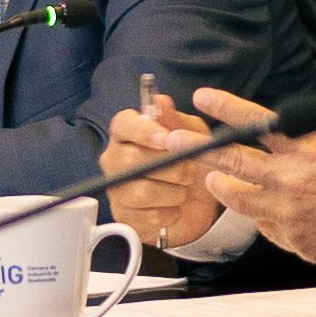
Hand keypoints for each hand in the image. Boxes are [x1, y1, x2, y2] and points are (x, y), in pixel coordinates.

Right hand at [100, 97, 225, 249]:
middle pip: (130, 161)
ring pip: (142, 191)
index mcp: (128, 132)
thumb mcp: (193, 135)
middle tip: (189, 169)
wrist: (199, 202)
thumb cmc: (191, 161)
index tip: (167, 138)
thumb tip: (161, 101)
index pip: (123, 125)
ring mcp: (117, 188)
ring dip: (175, 191)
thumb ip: (177, 120)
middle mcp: (115, 158)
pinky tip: (175, 205)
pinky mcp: (125, 215)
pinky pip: (149, 215)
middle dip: (170, 167)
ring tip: (184, 187)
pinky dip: (172, 212)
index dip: (144, 131)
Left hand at [191, 52, 315, 280]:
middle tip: (172, 140)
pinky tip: (252, 208)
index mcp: (306, 149)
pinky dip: (256, 214)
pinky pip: (263, 226)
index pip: (256, 122)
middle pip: (232, 162)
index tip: (203, 97)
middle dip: (198, 149)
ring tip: (210, 178)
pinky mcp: (293, 239)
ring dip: (221, 186)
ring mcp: (287, 212)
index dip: (226, 107)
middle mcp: (290, 180)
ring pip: (238, 198)